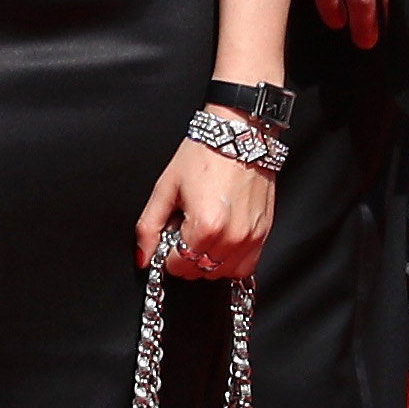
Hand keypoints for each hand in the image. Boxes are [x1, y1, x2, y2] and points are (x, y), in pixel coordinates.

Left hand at [135, 137, 274, 279]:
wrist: (240, 134)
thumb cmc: (204, 154)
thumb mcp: (166, 188)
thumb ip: (149, 227)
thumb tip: (144, 257)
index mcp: (205, 227)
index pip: (178, 266)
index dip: (168, 253)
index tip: (171, 235)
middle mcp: (232, 237)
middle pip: (199, 272)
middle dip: (187, 256)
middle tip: (186, 230)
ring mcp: (252, 237)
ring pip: (223, 273)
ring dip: (208, 262)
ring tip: (205, 234)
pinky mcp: (264, 233)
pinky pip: (246, 266)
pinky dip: (231, 261)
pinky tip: (222, 241)